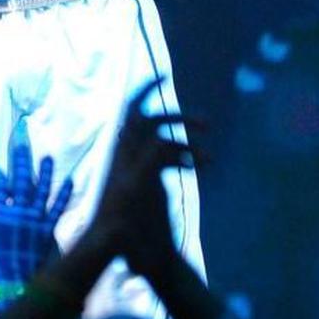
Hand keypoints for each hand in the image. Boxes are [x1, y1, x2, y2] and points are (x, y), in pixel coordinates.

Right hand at [0, 143, 72, 306]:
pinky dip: (64, 194)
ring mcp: (35, 220)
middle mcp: (19, 213)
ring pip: (42, 190)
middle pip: (20, 180)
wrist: (12, 286)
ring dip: (45, 172)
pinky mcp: (48, 230)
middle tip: (20, 143)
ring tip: (46, 157)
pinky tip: (70, 180)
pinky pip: (58, 209)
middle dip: (20, 159)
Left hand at [90, 80, 193, 282]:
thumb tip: (165, 139)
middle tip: (207, 123)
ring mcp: (134, 166)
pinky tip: (195, 169)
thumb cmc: (120, 216)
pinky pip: (163, 160)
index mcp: (124, 148)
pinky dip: (180, 159)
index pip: (136, 110)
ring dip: (186, 145)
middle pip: (156, 124)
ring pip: (164, 144)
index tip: (165, 76)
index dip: (147, 89)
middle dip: (181, 120)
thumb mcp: (138, 186)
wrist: (109, 242)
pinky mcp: (141, 180)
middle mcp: (128, 152)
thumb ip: (150, 160)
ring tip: (209, 159)